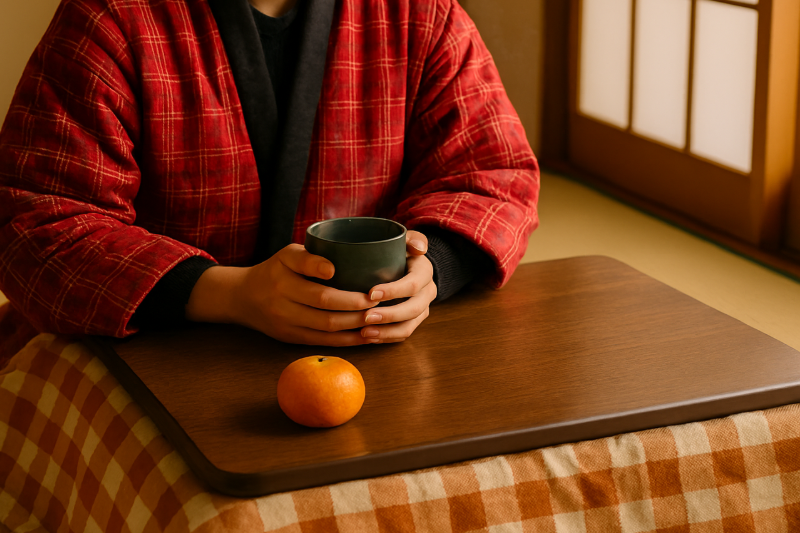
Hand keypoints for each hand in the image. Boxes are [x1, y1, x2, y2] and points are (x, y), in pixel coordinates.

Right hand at [185, 244, 380, 345]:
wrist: (243, 298)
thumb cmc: (274, 270)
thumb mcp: (286, 255)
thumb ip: (309, 258)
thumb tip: (334, 268)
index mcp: (282, 277)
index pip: (312, 280)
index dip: (340, 288)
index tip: (365, 285)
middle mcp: (282, 302)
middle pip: (325, 309)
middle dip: (356, 307)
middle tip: (379, 301)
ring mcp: (286, 324)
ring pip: (326, 328)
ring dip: (355, 325)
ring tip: (377, 318)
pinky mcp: (291, 338)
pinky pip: (323, 342)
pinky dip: (346, 341)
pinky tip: (365, 336)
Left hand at [358, 230, 436, 342]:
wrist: (407, 264)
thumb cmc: (399, 251)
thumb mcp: (405, 239)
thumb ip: (412, 238)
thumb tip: (419, 248)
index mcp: (425, 273)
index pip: (412, 284)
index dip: (393, 291)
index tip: (370, 293)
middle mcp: (428, 293)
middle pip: (413, 309)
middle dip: (389, 316)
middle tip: (365, 318)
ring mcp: (422, 309)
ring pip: (409, 326)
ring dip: (387, 332)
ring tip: (365, 333)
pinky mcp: (413, 321)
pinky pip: (403, 334)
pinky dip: (386, 338)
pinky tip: (368, 337)